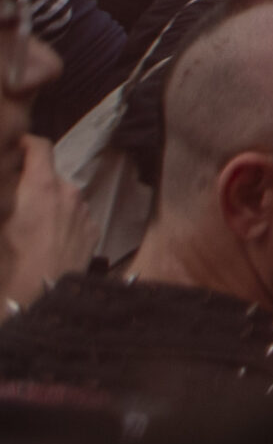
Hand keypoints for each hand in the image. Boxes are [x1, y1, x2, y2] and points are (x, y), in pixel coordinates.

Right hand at [2, 139, 94, 306]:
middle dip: (31, 181)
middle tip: (13, 197)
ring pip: (63, 196)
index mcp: (42, 186)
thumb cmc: (9, 263)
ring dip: (48, 202)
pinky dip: (62, 220)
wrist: (42, 300)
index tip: (13, 148)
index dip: (25, 143)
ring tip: (30, 225)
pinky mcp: (93, 231)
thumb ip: (3, 196)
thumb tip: (7, 187)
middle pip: (49, 174)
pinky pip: (75, 216)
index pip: (40, 146)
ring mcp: (84, 211)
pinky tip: (47, 240)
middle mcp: (69, 192)